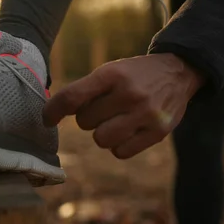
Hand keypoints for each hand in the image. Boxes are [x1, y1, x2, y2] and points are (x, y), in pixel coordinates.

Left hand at [43, 53, 203, 158]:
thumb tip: (54, 112)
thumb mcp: (111, 71)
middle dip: (88, 118)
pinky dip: (118, 146)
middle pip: (85, 122)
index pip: (72, 97)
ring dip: (102, 133)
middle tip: (104, 108)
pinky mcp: (158, 132)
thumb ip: (85, 90)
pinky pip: (120, 152)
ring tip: (115, 120)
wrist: (177, 72)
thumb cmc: (134, 75)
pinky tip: (128, 130)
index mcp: (112, 74)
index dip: (53, 110)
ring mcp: (145, 114)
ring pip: (101, 140)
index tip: (46, 119)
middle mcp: (129, 93)